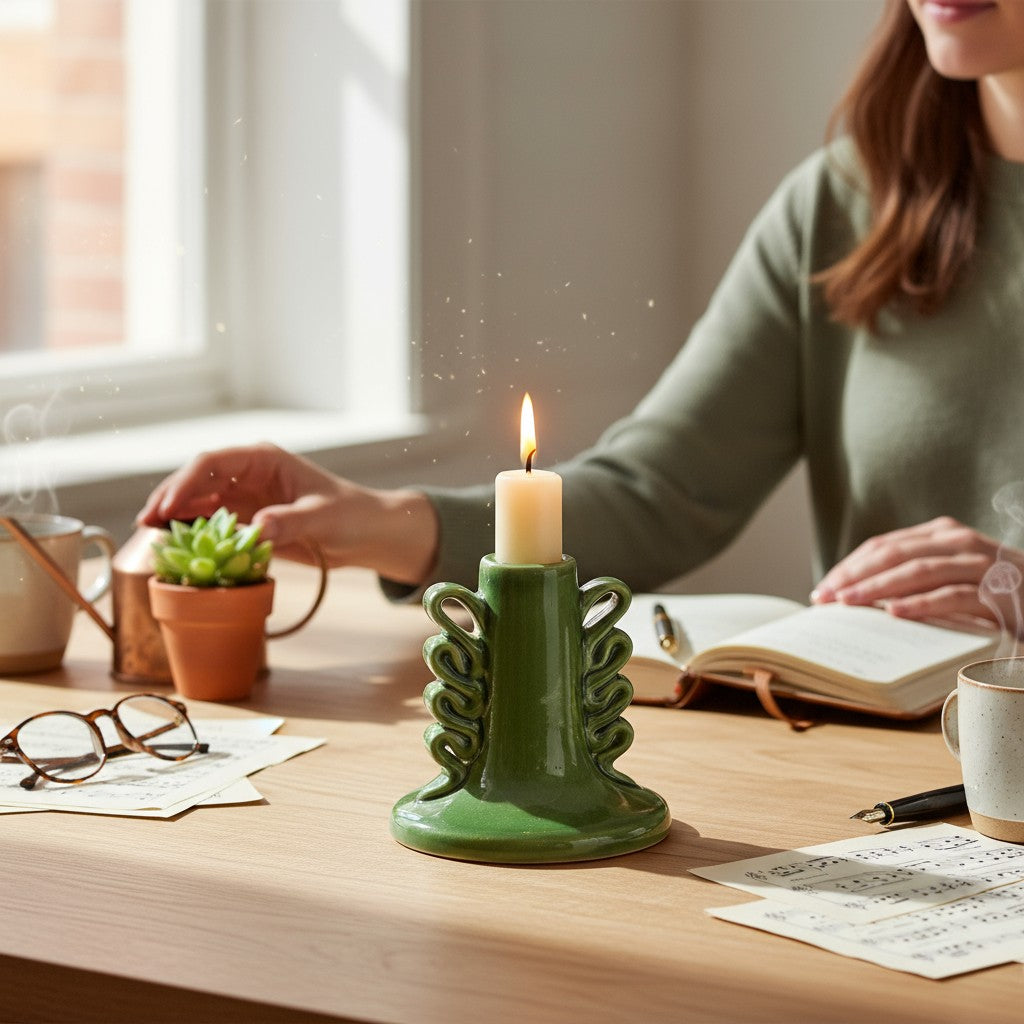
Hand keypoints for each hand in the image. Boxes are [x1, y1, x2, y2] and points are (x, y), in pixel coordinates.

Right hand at [137, 443, 438, 585]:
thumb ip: (290, 522)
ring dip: (175, 516)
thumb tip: (257, 527)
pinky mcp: (247, 519)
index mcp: (264, 460)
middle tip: (146, 524)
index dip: (185, 482)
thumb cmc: (350, 515)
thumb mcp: (323, 518)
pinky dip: (192, 532)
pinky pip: (212, 523)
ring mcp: (245, 497)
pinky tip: (175, 546)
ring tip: (150, 536)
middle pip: (197, 480)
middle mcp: (248, 474)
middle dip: (170, 498)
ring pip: (198, 501)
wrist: (366, 533)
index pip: (213, 463)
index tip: (166, 505)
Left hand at [811, 516, 1023, 634]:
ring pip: (918, 571)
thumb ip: (912, 576)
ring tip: (848, 603)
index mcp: (940, 534)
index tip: (821, 591)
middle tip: (825, 599)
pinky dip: (921, 604)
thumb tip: (855, 597)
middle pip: (894, 555)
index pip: (882, 546)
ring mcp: (979, 564)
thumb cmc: (992, 593)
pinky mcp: (998, 591)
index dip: (848, 567)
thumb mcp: (949, 576)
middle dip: (854, 577)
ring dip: (878, 588)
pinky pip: (953, 596)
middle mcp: (958, 542)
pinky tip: (894, 613)